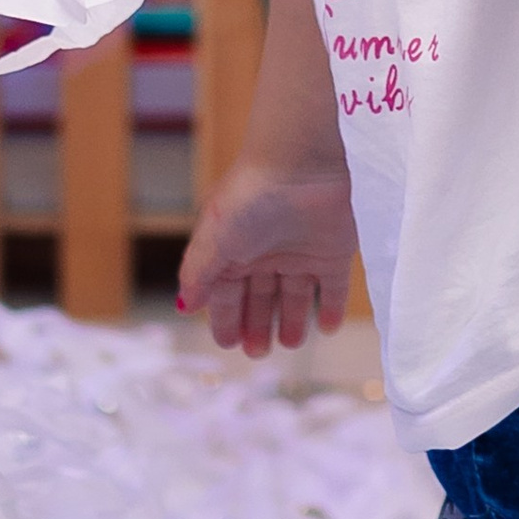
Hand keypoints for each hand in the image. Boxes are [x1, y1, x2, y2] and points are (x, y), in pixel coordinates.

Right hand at [176, 160, 358, 356]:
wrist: (302, 165)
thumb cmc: (251, 196)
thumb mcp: (214, 239)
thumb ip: (198, 274)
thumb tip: (185, 306)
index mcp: (235, 248)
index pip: (227, 293)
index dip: (225, 318)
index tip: (228, 344)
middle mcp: (267, 251)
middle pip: (260, 298)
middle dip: (256, 326)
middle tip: (257, 353)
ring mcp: (301, 251)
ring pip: (295, 296)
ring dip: (291, 322)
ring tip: (288, 344)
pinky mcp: (333, 250)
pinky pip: (334, 286)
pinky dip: (332, 308)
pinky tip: (327, 329)